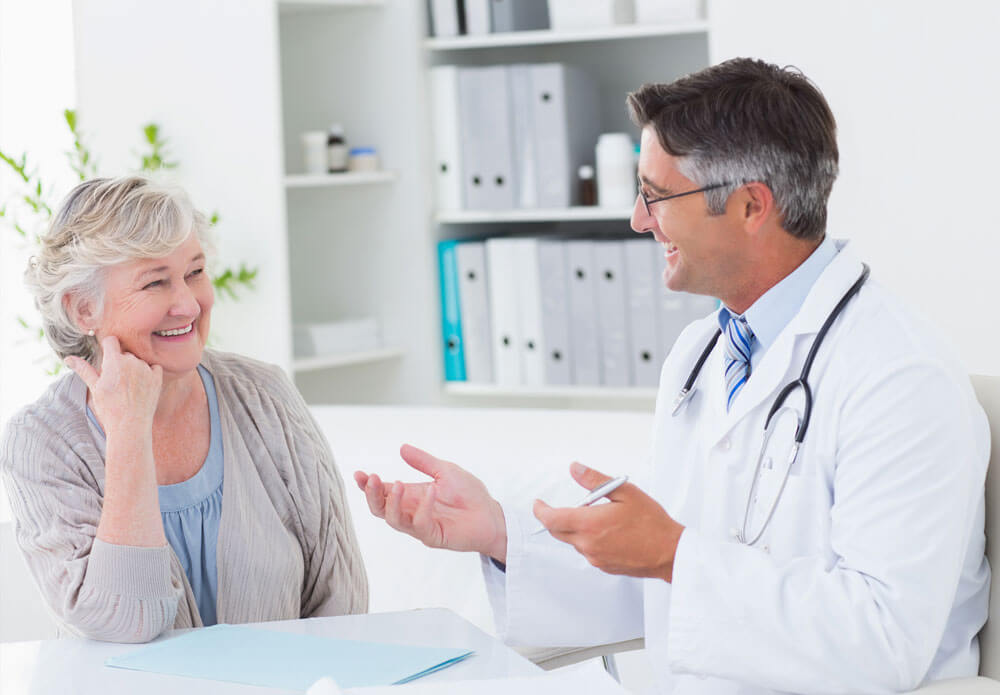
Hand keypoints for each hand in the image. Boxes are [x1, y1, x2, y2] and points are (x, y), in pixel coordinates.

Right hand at [64, 336, 162, 435]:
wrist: (130, 425)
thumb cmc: (110, 408)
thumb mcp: (94, 387)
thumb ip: (84, 369)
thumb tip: (68, 358)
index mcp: (114, 361)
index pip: (111, 341)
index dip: (107, 347)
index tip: (106, 358)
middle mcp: (132, 361)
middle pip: (124, 353)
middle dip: (119, 362)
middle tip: (116, 381)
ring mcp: (146, 369)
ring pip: (138, 361)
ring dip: (134, 369)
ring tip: (128, 388)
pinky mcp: (157, 378)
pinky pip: (153, 367)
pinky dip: (149, 373)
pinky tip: (141, 386)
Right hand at [354, 444, 507, 561]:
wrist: (491, 514)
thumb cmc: (469, 494)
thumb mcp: (445, 471)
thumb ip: (424, 462)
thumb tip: (402, 448)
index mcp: (410, 496)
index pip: (382, 492)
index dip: (367, 485)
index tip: (358, 474)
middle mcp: (411, 511)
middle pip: (379, 509)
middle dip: (371, 494)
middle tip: (370, 478)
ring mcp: (420, 525)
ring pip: (393, 520)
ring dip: (390, 502)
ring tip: (396, 483)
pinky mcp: (433, 536)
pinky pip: (420, 524)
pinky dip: (423, 507)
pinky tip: (430, 492)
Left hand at [533, 462, 683, 581]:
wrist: (670, 552)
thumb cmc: (651, 523)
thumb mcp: (625, 492)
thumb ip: (595, 480)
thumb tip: (574, 468)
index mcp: (589, 524)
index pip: (551, 519)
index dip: (540, 510)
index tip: (538, 503)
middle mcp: (588, 544)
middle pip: (558, 531)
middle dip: (554, 518)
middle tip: (561, 507)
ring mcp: (595, 558)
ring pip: (573, 541)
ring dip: (576, 528)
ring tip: (598, 516)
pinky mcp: (603, 566)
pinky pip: (587, 551)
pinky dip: (589, 540)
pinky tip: (607, 532)